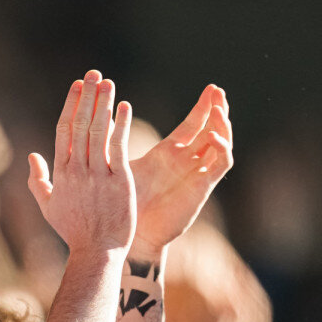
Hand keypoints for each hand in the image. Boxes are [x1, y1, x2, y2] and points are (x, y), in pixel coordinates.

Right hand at [27, 71, 136, 255]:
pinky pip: (119, 147)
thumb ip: (38, 180)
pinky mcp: (119, 181)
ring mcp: (99, 175)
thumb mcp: (49, 207)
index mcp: (62, 173)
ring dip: (103, 104)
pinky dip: (121, 125)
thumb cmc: (74, 232)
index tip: (77, 86)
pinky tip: (124, 107)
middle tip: (93, 74)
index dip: (71, 105)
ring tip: (108, 83)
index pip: (64, 130)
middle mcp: (78, 170)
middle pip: (80, 124)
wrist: (97, 252)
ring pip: (98, 131)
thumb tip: (32, 155)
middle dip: (86, 96)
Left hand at [129, 84, 233, 257]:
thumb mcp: (119, 164)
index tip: (211, 88)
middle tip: (220, 91)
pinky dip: (222, 150)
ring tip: (219, 109)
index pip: (192, 124)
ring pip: (220, 144)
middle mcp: (187, 162)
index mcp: (170, 154)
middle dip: (217, 110)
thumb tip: (98, 116)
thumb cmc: (124, 203)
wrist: (132, 234)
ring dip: (223, 126)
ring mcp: (197, 173)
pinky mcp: (202, 187)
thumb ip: (113, 140)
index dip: (203, 107)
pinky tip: (214, 138)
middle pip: (211, 130)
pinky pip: (220, 165)